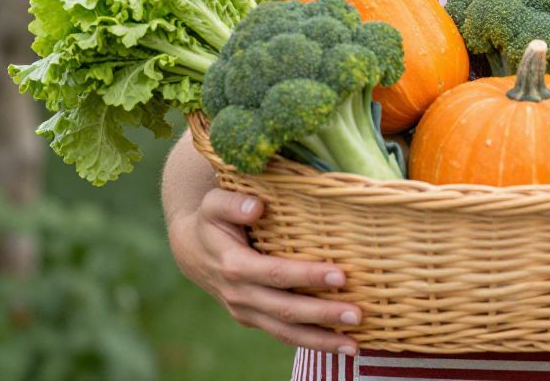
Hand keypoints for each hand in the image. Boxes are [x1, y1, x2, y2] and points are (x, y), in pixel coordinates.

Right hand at [167, 188, 362, 353]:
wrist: (193, 250)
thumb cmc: (212, 219)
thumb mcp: (214, 204)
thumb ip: (233, 203)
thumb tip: (257, 207)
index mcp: (234, 266)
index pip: (276, 274)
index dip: (306, 277)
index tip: (340, 275)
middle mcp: (241, 295)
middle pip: (285, 310)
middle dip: (323, 315)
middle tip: (357, 314)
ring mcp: (247, 312)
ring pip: (286, 333)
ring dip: (321, 341)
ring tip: (355, 345)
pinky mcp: (255, 319)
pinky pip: (284, 334)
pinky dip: (312, 342)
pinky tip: (340, 344)